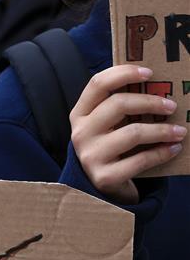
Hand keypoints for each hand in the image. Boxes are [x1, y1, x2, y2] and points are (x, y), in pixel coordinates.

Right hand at [70, 65, 185, 203]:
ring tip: (180, 131)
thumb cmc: (109, 147)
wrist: (100, 186)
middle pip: (118, 104)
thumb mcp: (106, 125)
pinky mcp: (104, 177)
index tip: (150, 73)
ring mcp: (90, 156)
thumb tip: (157, 88)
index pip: (97, 84)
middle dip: (151, 102)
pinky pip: (140, 160)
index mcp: (80, 114)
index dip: (123, 73)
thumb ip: (119, 108)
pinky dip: (162, 153)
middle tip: (171, 106)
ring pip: (132, 133)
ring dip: (162, 130)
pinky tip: (174, 148)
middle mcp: (80, 133)